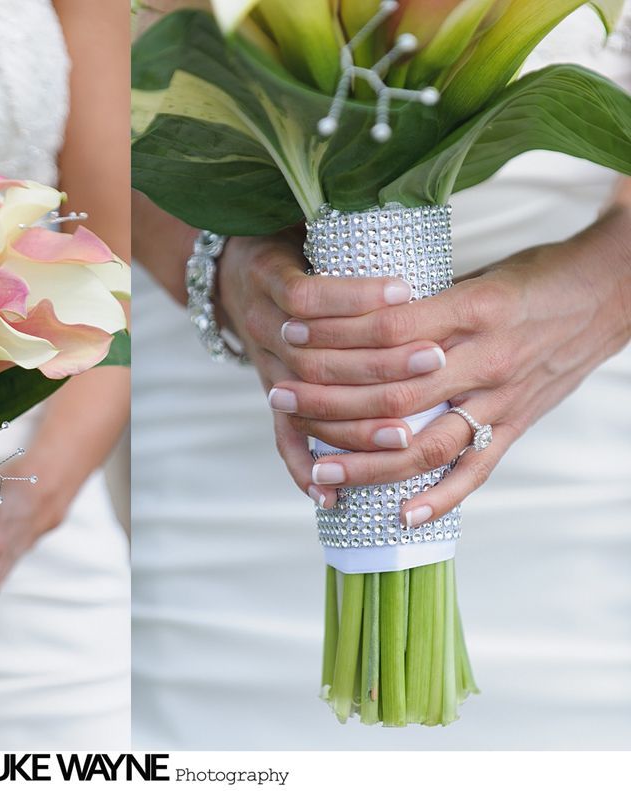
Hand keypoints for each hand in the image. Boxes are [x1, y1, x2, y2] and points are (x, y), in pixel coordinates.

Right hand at [217, 233, 448, 507]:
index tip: (404, 292)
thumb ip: (347, 229)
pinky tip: (328, 495)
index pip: (305, 293)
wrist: (229, 275)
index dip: (352, 297)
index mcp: (266, 277)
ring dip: (352, 422)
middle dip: (374, 363)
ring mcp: (265, 367)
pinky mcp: (271, 395)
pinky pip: (281, 438)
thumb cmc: (285, 245)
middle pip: (313, 356)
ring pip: (304, 403)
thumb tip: (411, 209)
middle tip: (432, 361)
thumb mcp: (304, 225)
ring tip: (401, 434)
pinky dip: (302, 468)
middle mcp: (261, 326)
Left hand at [266, 222, 630, 525]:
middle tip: (278, 400)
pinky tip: (401, 516)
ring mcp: (505, 398)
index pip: (389, 330)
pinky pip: (476, 471)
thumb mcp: (474, 272)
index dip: (334, 336)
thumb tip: (356, 319)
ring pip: (428, 442)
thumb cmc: (536, 275)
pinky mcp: (519, 425)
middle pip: (395, 392)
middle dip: (330, 401)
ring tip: (320, 471)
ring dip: (369, 462)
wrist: (615, 289)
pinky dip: (439, 498)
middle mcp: (488, 358)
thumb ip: (423, 303)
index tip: (290, 335)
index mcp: (473, 308)